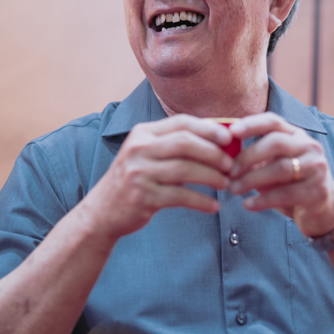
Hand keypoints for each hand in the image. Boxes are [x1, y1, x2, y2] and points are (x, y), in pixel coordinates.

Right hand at [85, 116, 233, 240]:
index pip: (181, 123)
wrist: (103, 211)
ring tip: (225, 184)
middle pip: (185, 143)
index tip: (230, 137)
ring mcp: (139, 173)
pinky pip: (181, 197)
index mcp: (142, 133)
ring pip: (185, 170)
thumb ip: (174, 145)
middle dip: (213, 153)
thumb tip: (217, 138)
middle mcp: (138, 149)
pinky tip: (214, 206)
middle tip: (231, 164)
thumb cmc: (134, 180)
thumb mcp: (146, 155)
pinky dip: (202, 201)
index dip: (209, 128)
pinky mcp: (143, 197)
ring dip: (211, 177)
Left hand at [227, 113, 333, 237]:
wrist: (322, 211)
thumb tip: (222, 155)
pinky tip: (248, 205)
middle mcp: (309, 147)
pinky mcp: (318, 191)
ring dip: (253, 179)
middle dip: (248, 156)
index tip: (232, 132)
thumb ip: (254, 158)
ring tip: (234, 190)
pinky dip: (263, 200)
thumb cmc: (290, 185)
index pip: (273, 121)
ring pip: (282, 168)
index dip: (252, 124)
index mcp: (296, 135)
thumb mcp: (272, 166)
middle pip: (276, 142)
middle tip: (229, 172)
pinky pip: (287, 194)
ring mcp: (317, 168)